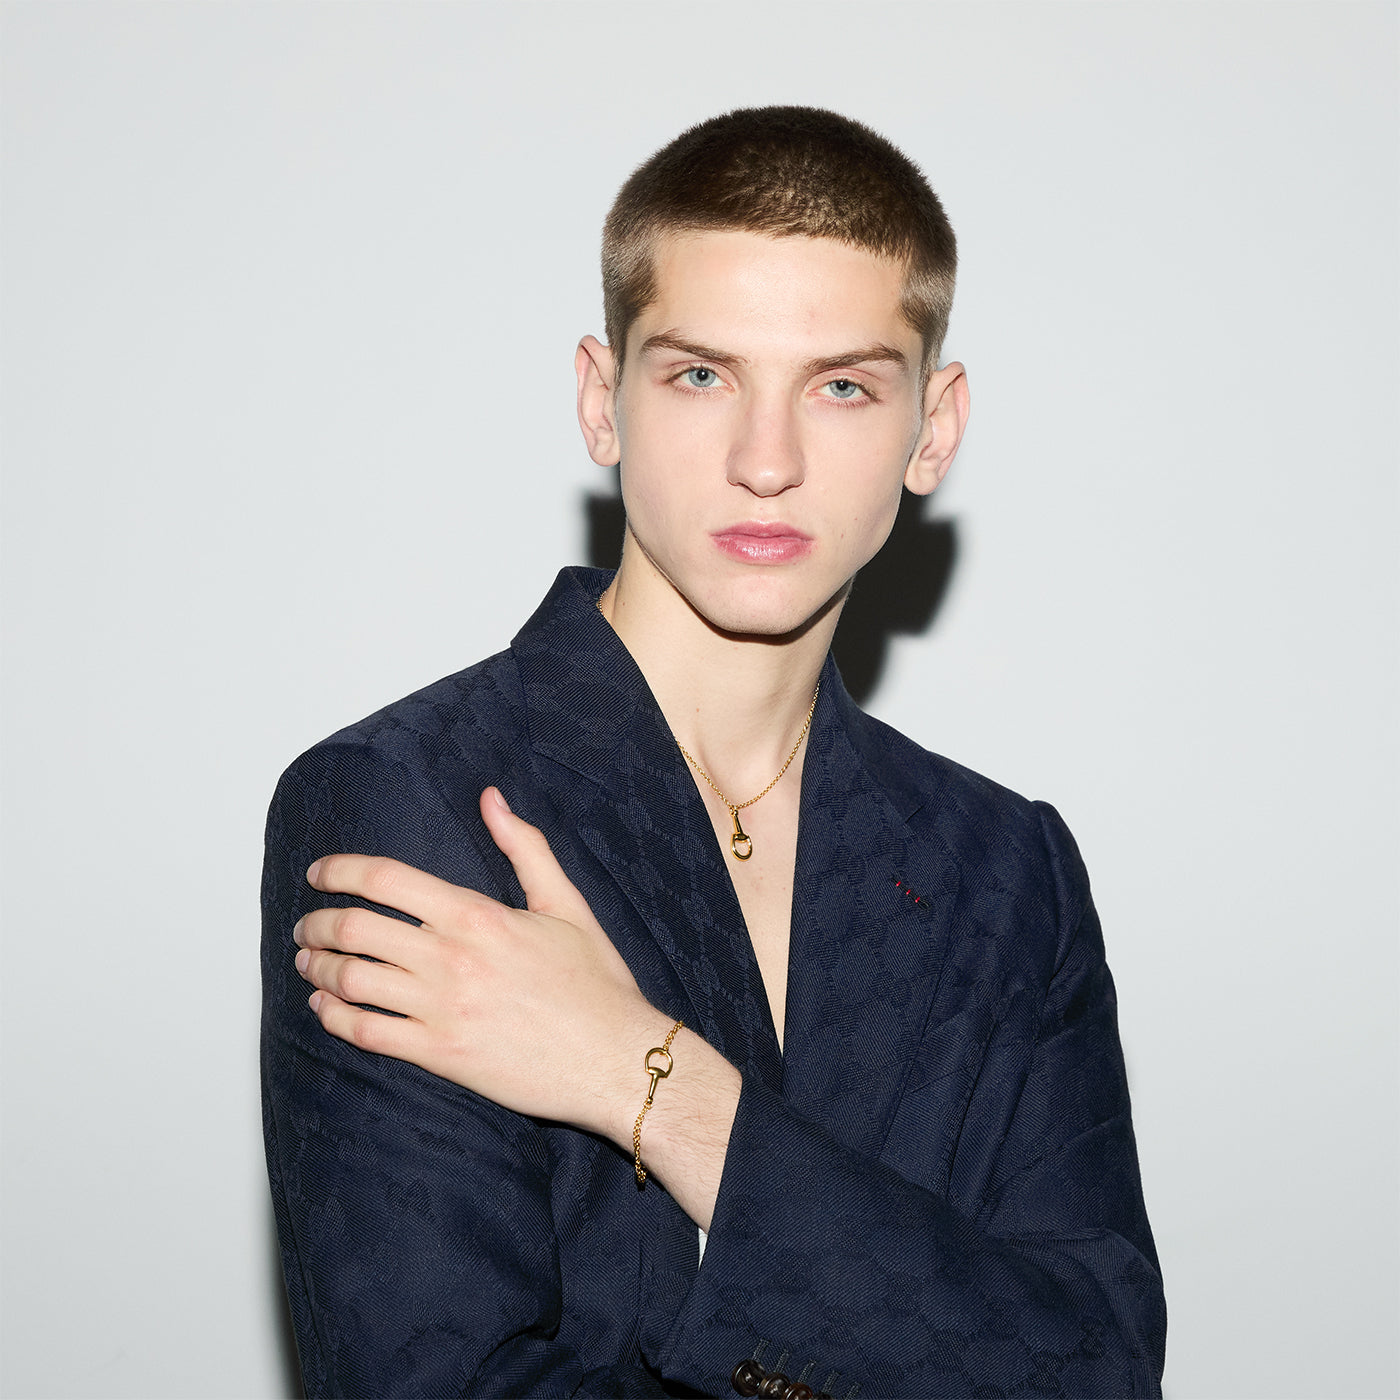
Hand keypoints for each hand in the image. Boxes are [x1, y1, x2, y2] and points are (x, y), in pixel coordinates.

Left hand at [292, 786, 672, 1141]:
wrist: (614, 1058)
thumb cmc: (595, 982)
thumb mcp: (566, 903)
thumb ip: (524, 847)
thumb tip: (491, 799)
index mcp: (477, 916)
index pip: (385, 880)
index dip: (340, 870)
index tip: (319, 872)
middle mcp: (452, 959)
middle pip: (356, 929)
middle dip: (318, 923)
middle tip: (309, 924)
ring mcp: (442, 1010)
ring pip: (351, 982)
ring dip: (318, 969)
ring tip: (309, 963)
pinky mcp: (441, 1055)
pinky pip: (367, 1034)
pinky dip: (334, 1018)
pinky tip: (325, 1008)